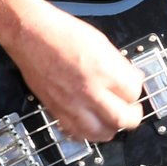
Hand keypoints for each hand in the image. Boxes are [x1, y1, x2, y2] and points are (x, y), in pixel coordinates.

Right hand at [6, 7, 146, 143]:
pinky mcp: (56, 110)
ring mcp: (72, 103)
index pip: (134, 93)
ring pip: (101, 133)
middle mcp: (90, 90)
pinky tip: (90, 124)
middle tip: (132, 110)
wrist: (30, 34)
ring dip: (111, 128)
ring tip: (112, 120)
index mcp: (104, 70)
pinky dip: (87, 133)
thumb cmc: (61, 32)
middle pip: (123, 119)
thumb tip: (130, 78)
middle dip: (132, 116)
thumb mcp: (100, 42)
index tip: (133, 87)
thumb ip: (117, 65)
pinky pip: (76, 133)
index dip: (136, 90)